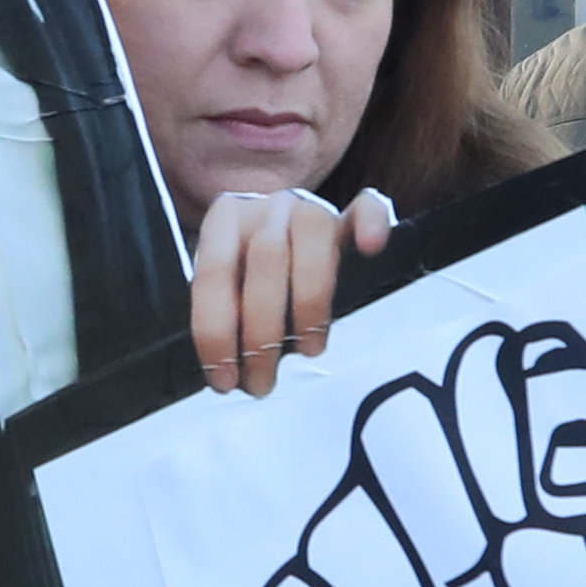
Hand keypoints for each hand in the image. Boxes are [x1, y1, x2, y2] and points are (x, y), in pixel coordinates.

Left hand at [189, 183, 394, 395]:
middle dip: (262, 332)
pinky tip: (371, 247)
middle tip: (263, 379)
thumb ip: (223, 317)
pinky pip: (366, 207)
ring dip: (310, 300)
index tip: (224, 377)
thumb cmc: (248, 275)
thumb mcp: (226, 292)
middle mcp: (265, 209)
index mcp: (223, 222)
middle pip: (266, 259)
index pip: (213, 274)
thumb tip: (225, 376)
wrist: (275, 235)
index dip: (216, 332)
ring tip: (308, 348)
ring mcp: (308, 208)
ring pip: (313, 233)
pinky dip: (371, 223)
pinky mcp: (349, 218)